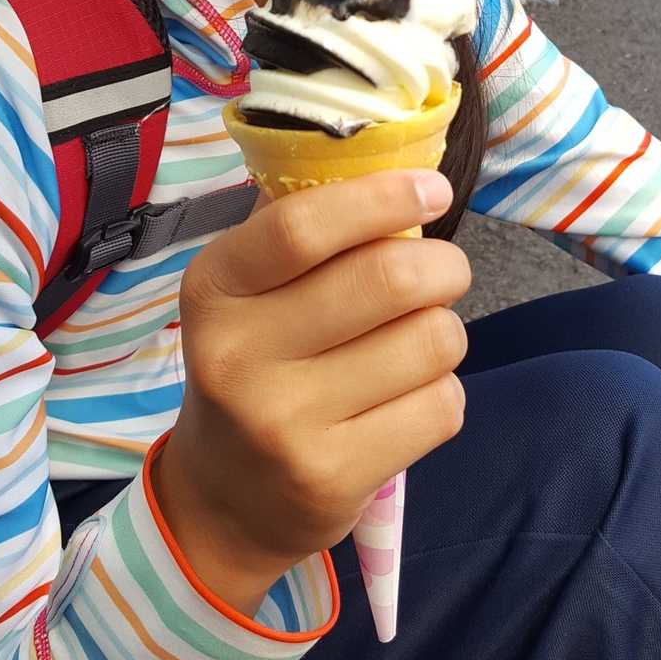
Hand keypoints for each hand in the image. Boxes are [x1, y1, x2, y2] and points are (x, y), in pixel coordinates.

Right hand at [153, 168, 469, 611]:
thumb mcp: (247, 294)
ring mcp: (282, 424)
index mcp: (214, 289)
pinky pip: (440, 407)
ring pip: (429, 343)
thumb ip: (303, 230)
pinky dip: (443, 393)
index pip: (303, 226)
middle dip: (444, 267)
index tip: (433, 191)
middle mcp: (237, 356)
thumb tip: (389, 159)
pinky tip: (407, 399)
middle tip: (446, 274)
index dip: (383, 198)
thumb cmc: (255, 366)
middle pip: (387, 280)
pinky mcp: (331, 477)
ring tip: (418, 343)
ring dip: (445, 333)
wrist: (224, 500)